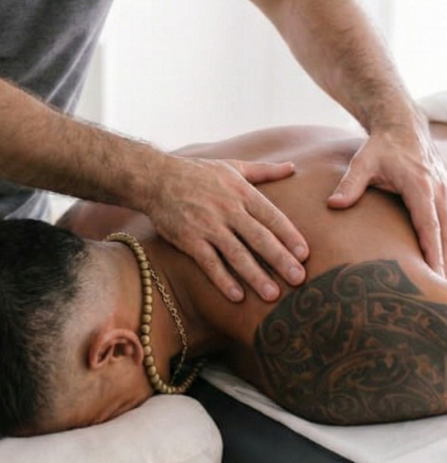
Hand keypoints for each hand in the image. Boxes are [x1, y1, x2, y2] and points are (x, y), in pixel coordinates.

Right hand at [150, 156, 308, 301]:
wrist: (156, 179)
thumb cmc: (197, 173)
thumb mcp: (232, 166)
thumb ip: (264, 171)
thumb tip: (292, 167)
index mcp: (242, 192)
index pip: (272, 216)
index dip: (289, 236)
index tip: (305, 255)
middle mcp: (228, 210)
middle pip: (259, 238)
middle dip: (280, 260)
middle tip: (298, 280)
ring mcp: (207, 226)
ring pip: (236, 254)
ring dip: (255, 276)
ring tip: (272, 295)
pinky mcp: (189, 240)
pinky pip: (209, 263)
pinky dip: (223, 279)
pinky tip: (237, 296)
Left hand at [328, 115, 446, 274]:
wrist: (402, 125)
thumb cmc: (381, 146)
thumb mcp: (362, 162)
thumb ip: (350, 185)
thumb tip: (333, 205)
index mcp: (419, 186)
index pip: (428, 224)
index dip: (432, 249)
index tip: (434, 272)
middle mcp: (438, 190)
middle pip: (445, 231)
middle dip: (444, 260)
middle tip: (439, 289)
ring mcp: (444, 192)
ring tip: (441, 282)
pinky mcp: (444, 194)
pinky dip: (446, 240)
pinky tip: (441, 261)